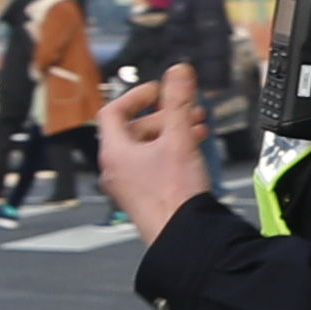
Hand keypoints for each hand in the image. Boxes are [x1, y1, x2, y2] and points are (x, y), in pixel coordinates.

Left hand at [99, 62, 218, 243]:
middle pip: (134, 129)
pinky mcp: (144, 198)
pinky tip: (194, 151)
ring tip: (197, 127)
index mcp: (114, 151)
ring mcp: (128, 185)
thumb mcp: (179, 138)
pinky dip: (171, 152)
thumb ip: (179, 102)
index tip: (158, 90)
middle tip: (188, 110)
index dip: (135, 95)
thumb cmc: (174, 194)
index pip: (113, 111)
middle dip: (164, 115)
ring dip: (171, 133)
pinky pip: (154, 166)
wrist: (183, 238)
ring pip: (147, 148)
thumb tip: (178, 71)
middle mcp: (115, 168)